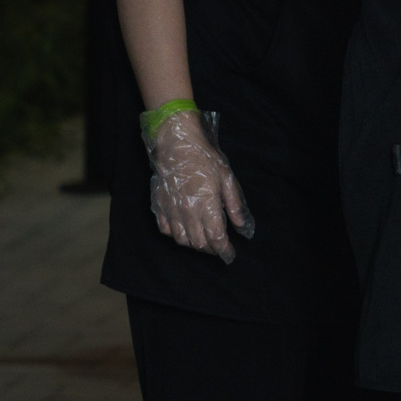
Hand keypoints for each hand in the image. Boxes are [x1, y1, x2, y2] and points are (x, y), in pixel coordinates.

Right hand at [145, 110, 251, 263]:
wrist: (176, 144)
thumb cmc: (205, 158)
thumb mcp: (227, 179)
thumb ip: (234, 205)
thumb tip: (241, 228)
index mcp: (207, 206)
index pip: (217, 238)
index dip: (225, 251)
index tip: (230, 256)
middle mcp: (187, 212)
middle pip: (199, 243)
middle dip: (211, 249)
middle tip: (218, 246)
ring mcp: (171, 210)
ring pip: (182, 240)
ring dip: (194, 245)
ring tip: (203, 240)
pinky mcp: (159, 206)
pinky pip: (166, 230)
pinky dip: (176, 235)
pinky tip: (184, 230)